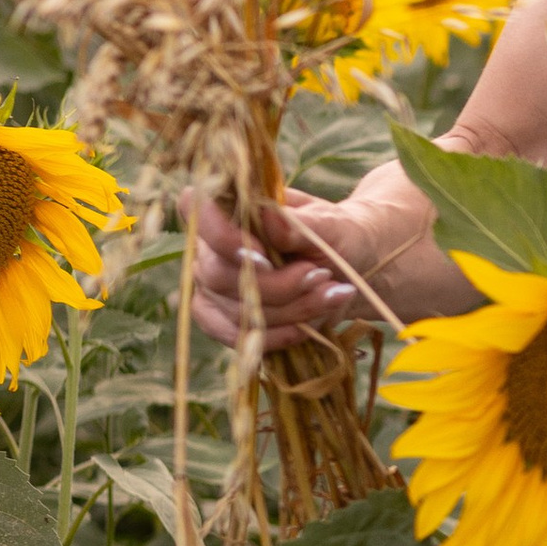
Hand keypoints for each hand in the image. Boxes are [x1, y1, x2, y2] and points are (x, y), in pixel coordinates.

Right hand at [187, 188, 377, 349]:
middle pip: (219, 275)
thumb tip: (268, 215)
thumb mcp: (330, 225)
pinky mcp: (225, 320)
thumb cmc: (337, 235)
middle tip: (320, 275)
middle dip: (277, 284)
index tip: (265, 254)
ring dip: (290, 310)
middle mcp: (212, 248)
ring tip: (331, 294)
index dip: (221, 236)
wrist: (353, 267)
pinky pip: (237, 337)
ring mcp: (214, 287)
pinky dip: (278, 336)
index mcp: (230, 209)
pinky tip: (309, 326)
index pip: (193, 208)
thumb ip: (299, 225)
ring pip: (236, 311)